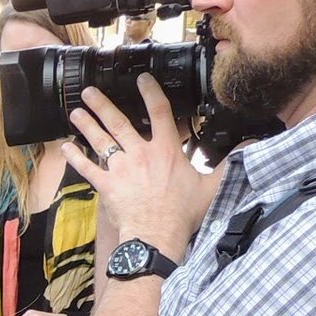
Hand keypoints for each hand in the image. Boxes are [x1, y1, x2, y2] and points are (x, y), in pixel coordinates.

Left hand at [61, 75, 220, 262]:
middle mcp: (140, 153)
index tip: (141, 79)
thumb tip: (251, 147)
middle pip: (119, 122)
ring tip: (75, 112)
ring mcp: (120, 168)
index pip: (160, 112)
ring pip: (100, 140)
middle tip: (90, 92)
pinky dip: (74, 158)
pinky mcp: (106, 184)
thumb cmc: (182, 214)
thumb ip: (227, 165)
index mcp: (166, 150)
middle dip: (103, 104)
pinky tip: (64, 148)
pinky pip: (86, 168)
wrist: (156, 236)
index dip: (150, 92)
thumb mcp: (211, 186)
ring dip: (86, 124)